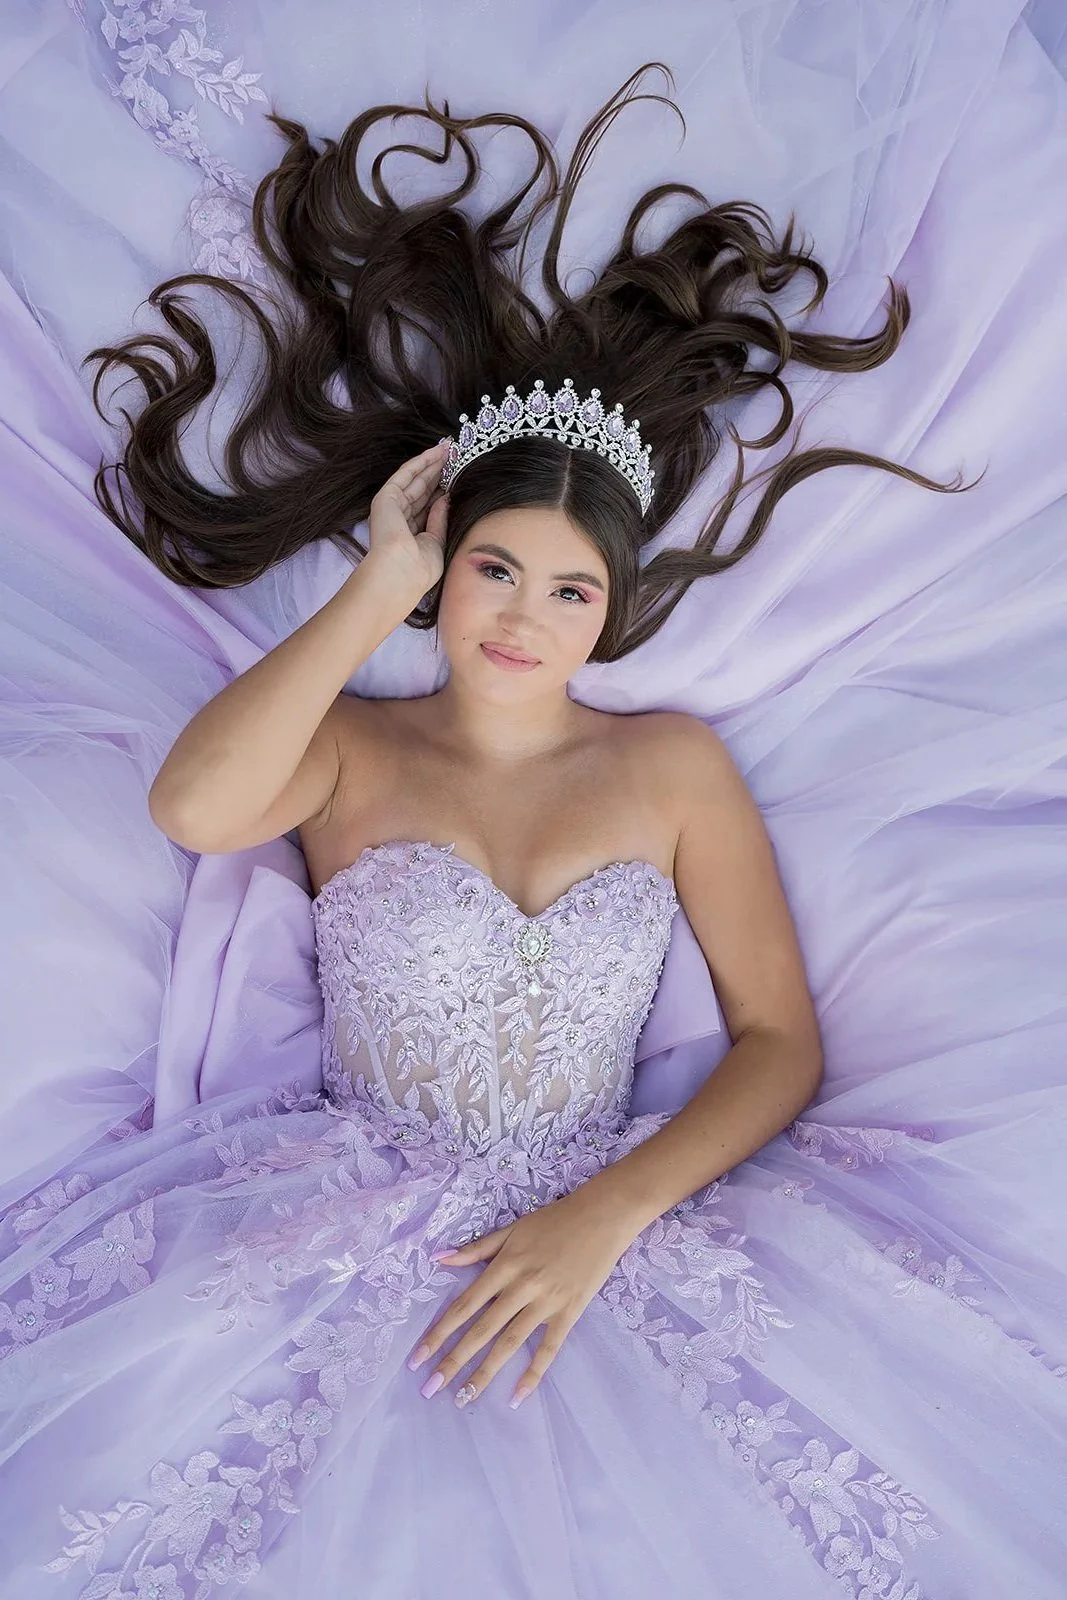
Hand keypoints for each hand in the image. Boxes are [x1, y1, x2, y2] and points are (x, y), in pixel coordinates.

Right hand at [366, 440, 450, 597]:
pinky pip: (406, 474)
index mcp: (409, 532)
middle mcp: (398, 518)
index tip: (456, 476)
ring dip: (431, 463)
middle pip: (421, 489)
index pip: (427, 505)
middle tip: (454, 456)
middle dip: (437, 472)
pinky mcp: (386, 498)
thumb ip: (439, 518)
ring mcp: (390, 507)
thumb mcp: (437, 541)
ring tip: (448, 449)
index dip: (441, 489)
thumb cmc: (420, 568)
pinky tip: (435, 452)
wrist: (402, 571)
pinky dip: (420, 462)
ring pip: (414, 479)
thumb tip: (445, 498)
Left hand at [406, 1187, 639, 1410]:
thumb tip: (439, 1259)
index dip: (439, 1333)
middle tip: (430, 1389)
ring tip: (463, 1399)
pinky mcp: (569, 1312)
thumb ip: (476, 1248)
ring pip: (509, 1343)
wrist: (603, 1216)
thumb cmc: (555, 1220)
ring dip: (484, 1373)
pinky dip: (533, 1373)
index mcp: (504, 1266)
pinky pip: (548, 1348)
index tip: (417, 1358)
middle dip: (453, 1361)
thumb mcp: (512, 1229)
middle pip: (481, 1330)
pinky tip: (517, 1397)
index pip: (464, 1306)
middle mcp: (521, 1287)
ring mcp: (546, 1302)